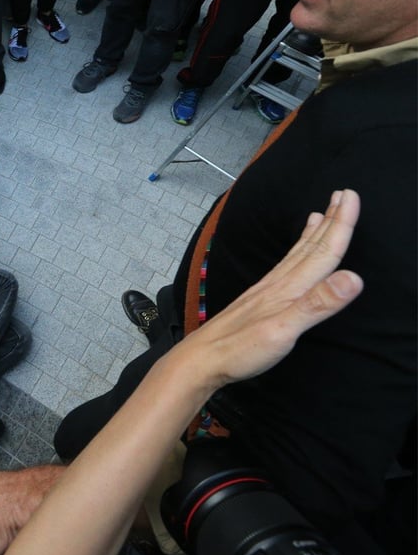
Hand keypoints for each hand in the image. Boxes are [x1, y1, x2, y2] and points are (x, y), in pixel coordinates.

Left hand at [181, 188, 363, 387]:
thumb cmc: (239, 350)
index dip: (340, 225)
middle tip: (343, 193)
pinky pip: (282, 270)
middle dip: (330, 221)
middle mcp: (277, 285)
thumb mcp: (283, 331)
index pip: (322, 252)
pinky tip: (292, 257)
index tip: (351, 195)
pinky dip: (293, 256)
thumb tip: (353, 278)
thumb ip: (318, 304)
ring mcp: (265, 292)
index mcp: (288, 289)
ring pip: (295, 256)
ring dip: (312, 234)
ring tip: (320, 214)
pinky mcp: (257, 303)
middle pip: (310, 248)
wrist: (199, 361)